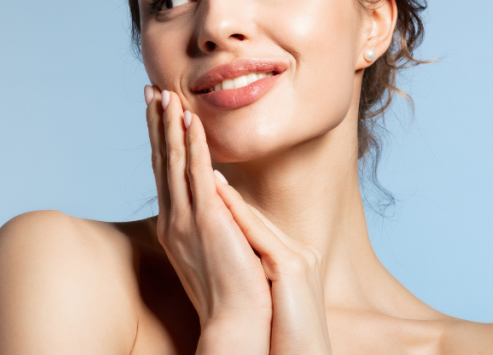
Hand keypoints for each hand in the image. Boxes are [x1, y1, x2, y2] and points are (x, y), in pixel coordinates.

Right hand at [145, 86, 271, 353]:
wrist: (234, 322)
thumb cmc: (231, 293)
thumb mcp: (214, 249)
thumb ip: (211, 220)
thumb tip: (216, 195)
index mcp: (174, 225)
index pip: (165, 172)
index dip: (159, 138)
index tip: (155, 110)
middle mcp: (172, 219)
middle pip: (162, 160)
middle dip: (156, 122)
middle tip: (150, 89)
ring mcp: (186, 219)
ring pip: (175, 162)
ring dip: (169, 125)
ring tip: (166, 93)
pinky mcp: (205, 221)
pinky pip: (197, 174)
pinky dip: (193, 145)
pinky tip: (191, 120)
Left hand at [215, 179, 332, 354]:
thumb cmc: (284, 338)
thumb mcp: (271, 299)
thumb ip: (258, 276)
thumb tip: (233, 263)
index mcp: (294, 260)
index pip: (254, 224)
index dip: (227, 202)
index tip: (202, 178)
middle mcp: (298, 252)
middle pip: (253, 213)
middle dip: (221, 187)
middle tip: (194, 156)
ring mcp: (297, 257)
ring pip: (253, 215)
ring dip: (221, 187)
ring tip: (200, 163)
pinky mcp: (291, 267)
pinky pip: (257, 233)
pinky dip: (234, 209)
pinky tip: (213, 190)